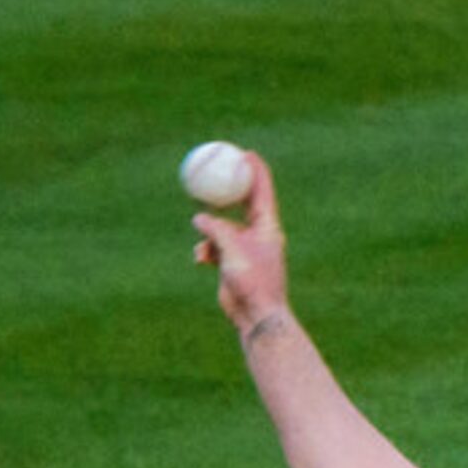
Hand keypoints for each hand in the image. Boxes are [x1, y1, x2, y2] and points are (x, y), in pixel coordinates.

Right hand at [190, 149, 288, 331]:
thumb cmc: (253, 281)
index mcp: (267, 226)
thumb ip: (216, 230)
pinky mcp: (233, 261)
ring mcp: (245, 247)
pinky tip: (200, 259)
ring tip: (204, 235)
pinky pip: (215, 246)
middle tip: (215, 170)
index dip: (254, 170)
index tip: (245, 153)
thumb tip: (199, 217)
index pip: (262, 190)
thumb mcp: (232, 249)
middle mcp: (259, 233)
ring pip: (223, 226)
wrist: (256, 314)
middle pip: (243, 202)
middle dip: (229, 188)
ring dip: (210, 229)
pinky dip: (206, 250)